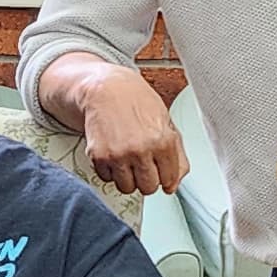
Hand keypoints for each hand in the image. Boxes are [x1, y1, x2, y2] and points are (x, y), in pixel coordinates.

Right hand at [73, 71, 187, 196]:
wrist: (106, 88)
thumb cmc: (137, 101)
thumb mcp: (166, 122)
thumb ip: (177, 155)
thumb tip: (174, 183)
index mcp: (163, 141)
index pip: (170, 180)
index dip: (165, 177)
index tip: (160, 172)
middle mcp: (141, 150)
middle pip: (149, 188)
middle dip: (147, 179)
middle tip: (142, 163)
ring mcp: (119, 155)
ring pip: (127, 188)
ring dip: (128, 177)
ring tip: (127, 159)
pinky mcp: (99, 156)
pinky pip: (107, 178)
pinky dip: (110, 170)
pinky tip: (113, 153)